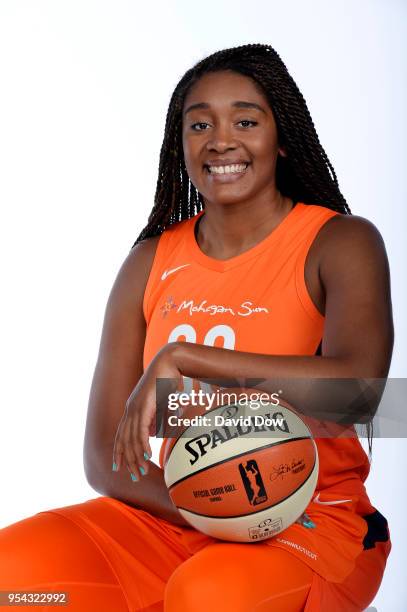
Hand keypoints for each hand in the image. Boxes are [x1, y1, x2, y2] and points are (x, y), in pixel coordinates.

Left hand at [112, 343, 182, 479]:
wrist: (171, 363)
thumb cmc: (168, 381)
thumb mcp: (161, 404)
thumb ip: (155, 419)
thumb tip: (152, 433)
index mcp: (133, 408)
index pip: (122, 434)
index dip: (120, 451)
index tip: (120, 467)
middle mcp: (130, 409)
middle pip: (124, 440)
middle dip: (127, 460)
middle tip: (133, 476)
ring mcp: (136, 407)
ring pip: (131, 439)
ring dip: (136, 458)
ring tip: (141, 472)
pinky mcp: (144, 406)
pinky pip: (141, 431)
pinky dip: (143, 446)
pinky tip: (147, 457)